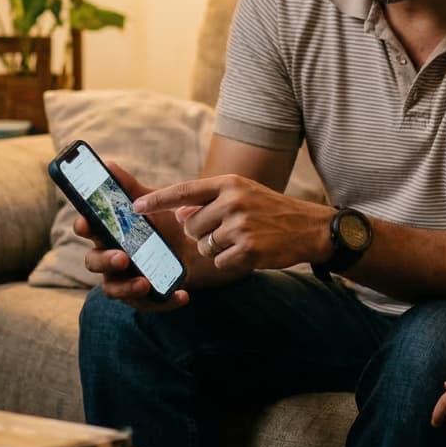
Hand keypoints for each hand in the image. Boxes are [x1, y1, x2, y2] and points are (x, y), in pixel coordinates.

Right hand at [78, 162, 191, 311]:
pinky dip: (164, 301)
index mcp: (109, 232)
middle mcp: (112, 257)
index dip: (83, 227)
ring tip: (145, 282)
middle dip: (104, 261)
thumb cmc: (163, 223)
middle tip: (122, 257)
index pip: (87, 230)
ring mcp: (126, 278)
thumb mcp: (151, 204)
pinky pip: (148, 304)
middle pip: (94, 262)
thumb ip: (130, 188)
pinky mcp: (146, 296)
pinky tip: (181, 295)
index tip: (86, 223)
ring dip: (126, 288)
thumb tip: (109, 164)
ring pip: (113, 289)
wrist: (196, 245)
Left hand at [132, 175, 332, 274]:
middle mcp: (233, 201)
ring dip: (217, 249)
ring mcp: (241, 225)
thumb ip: (210, 202)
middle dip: (201, 235)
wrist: (310, 228)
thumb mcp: (242, 195)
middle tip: (227, 232)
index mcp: (229, 184)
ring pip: (204, 246)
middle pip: (191, 226)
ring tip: (243, 241)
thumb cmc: (271, 211)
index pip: (184, 191)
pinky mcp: (248, 249)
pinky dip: (230, 262)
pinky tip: (249, 253)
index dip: (157, 200)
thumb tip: (179, 215)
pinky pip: (219, 262)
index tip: (135, 207)